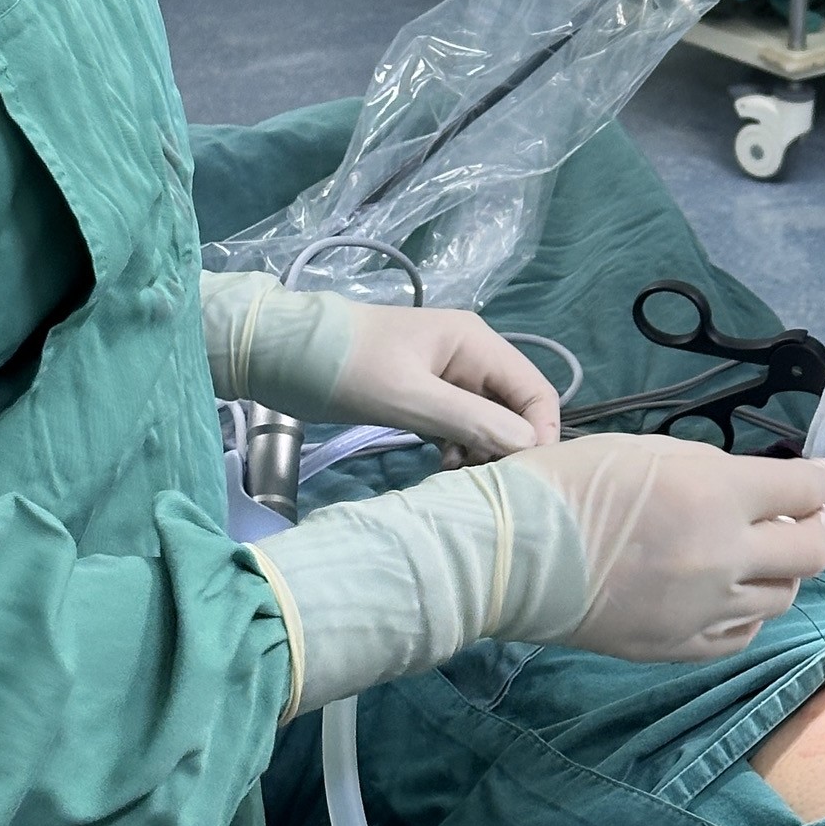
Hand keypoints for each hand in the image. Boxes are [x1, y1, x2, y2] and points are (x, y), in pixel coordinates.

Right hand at [253, 438, 824, 716]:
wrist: (514, 552)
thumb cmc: (575, 481)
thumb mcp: (656, 451)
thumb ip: (717, 472)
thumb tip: (760, 488)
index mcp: (717, 494)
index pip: (806, 489)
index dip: (821, 479)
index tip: (821, 475)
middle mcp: (723, 556)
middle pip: (811, 550)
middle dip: (818, 528)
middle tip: (806, 516)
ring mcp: (703, 610)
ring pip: (783, 598)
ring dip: (781, 571)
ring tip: (760, 553)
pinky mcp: (678, 648)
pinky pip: (742, 636)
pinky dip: (748, 612)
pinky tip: (731, 593)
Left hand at [329, 303, 561, 459]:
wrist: (285, 354)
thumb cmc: (350, 369)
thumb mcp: (410, 398)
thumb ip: (470, 419)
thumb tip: (529, 443)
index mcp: (476, 343)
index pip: (534, 390)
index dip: (539, 433)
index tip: (525, 479)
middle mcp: (471, 355)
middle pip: (514, 406)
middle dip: (508, 445)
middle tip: (484, 482)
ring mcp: (448, 374)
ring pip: (487, 418)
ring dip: (481, 449)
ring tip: (456, 475)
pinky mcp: (426, 393)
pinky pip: (460, 422)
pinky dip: (459, 445)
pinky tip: (443, 465)